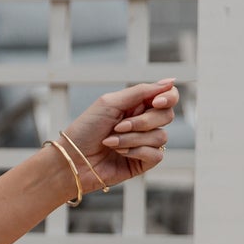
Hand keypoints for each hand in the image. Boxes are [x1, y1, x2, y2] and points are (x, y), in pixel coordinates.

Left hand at [62, 81, 178, 187]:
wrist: (72, 159)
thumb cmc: (86, 129)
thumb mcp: (111, 103)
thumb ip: (141, 91)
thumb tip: (171, 81)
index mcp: (137, 105)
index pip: (168, 96)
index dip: (168, 97)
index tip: (156, 102)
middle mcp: (144, 122)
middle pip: (167, 116)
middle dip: (142, 122)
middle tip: (118, 126)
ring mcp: (145, 143)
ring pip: (160, 136)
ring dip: (132, 138)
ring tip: (111, 142)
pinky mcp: (143, 162)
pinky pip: (156, 154)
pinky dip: (136, 152)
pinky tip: (120, 153)